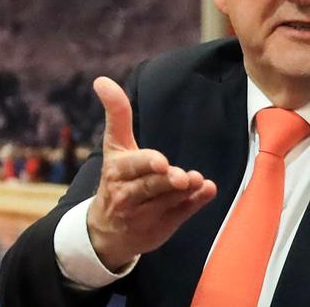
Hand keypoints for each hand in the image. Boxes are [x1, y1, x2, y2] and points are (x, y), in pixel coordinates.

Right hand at [87, 76, 216, 271]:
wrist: (107, 231)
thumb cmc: (117, 177)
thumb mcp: (115, 146)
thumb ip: (116, 113)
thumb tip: (101, 79)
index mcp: (117, 171)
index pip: (132, 166)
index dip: (147, 163)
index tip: (161, 162)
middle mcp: (127, 195)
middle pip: (151, 185)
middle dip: (167, 181)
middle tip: (183, 177)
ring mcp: (144, 214)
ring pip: (166, 201)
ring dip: (185, 192)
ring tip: (199, 181)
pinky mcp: (160, 227)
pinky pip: (179, 215)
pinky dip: (194, 204)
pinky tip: (208, 191)